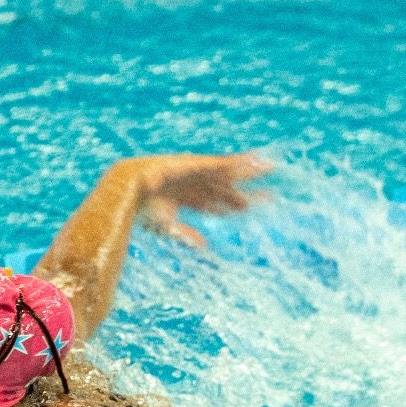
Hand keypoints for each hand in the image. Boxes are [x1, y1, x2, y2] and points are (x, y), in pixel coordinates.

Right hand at [124, 152, 272, 247]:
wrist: (133, 187)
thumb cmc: (144, 209)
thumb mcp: (167, 227)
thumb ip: (186, 236)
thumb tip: (205, 247)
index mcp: (189, 200)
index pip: (216, 205)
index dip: (232, 207)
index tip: (248, 211)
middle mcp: (198, 186)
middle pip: (228, 190)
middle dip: (246, 195)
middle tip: (270, 198)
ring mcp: (201, 174)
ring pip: (231, 175)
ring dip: (251, 172)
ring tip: (272, 169)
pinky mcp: (202, 165)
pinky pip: (228, 163)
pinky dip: (243, 161)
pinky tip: (259, 160)